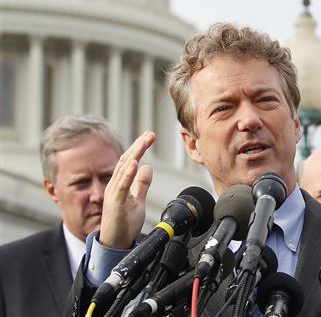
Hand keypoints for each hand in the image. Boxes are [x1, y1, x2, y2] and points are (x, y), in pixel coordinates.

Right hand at [99, 131, 155, 248]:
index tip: (150, 136)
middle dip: (139, 145)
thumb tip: (148, 167)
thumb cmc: (124, 223)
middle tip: (150, 133)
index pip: (130, 161)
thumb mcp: (138, 200)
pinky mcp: (114, 204)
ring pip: (124, 169)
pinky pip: (121, 186)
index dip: (139, 147)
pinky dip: (128, 173)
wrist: (116, 243)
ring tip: (144, 142)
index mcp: (120, 184)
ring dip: (135, 154)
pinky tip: (135, 163)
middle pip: (127, 161)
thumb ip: (142, 184)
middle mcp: (114, 186)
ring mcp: (113, 194)